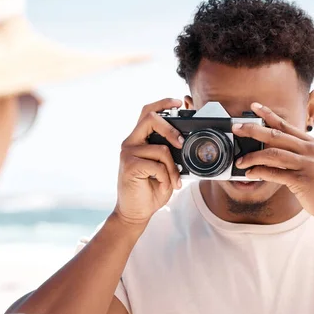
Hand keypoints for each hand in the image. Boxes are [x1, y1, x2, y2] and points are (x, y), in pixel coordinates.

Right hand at [113, 98, 183, 226]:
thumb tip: (185, 140)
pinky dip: (166, 177)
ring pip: (161, 148)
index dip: (163, 103)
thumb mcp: (165, 167)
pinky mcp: (129, 166)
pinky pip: (157, 165)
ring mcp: (128, 153)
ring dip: (173, 167)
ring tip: (173, 180)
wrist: (136, 212)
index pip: (148, 112)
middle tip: (182, 143)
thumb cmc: (151, 189)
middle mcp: (131, 143)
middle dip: (171, 128)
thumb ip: (171, 152)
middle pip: (150, 118)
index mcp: (139, 139)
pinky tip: (164, 185)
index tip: (179, 102)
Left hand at [233, 102, 313, 228]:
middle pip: (275, 135)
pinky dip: (259, 172)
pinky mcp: (302, 181)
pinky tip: (250, 174)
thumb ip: (299, 155)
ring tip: (240, 161)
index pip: (286, 125)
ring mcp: (306, 164)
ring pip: (272, 153)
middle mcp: (309, 150)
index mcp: (312, 143)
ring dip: (252, 156)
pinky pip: (275, 173)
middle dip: (253, 130)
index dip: (268, 114)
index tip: (254, 106)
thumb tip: (274, 153)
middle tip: (237, 128)